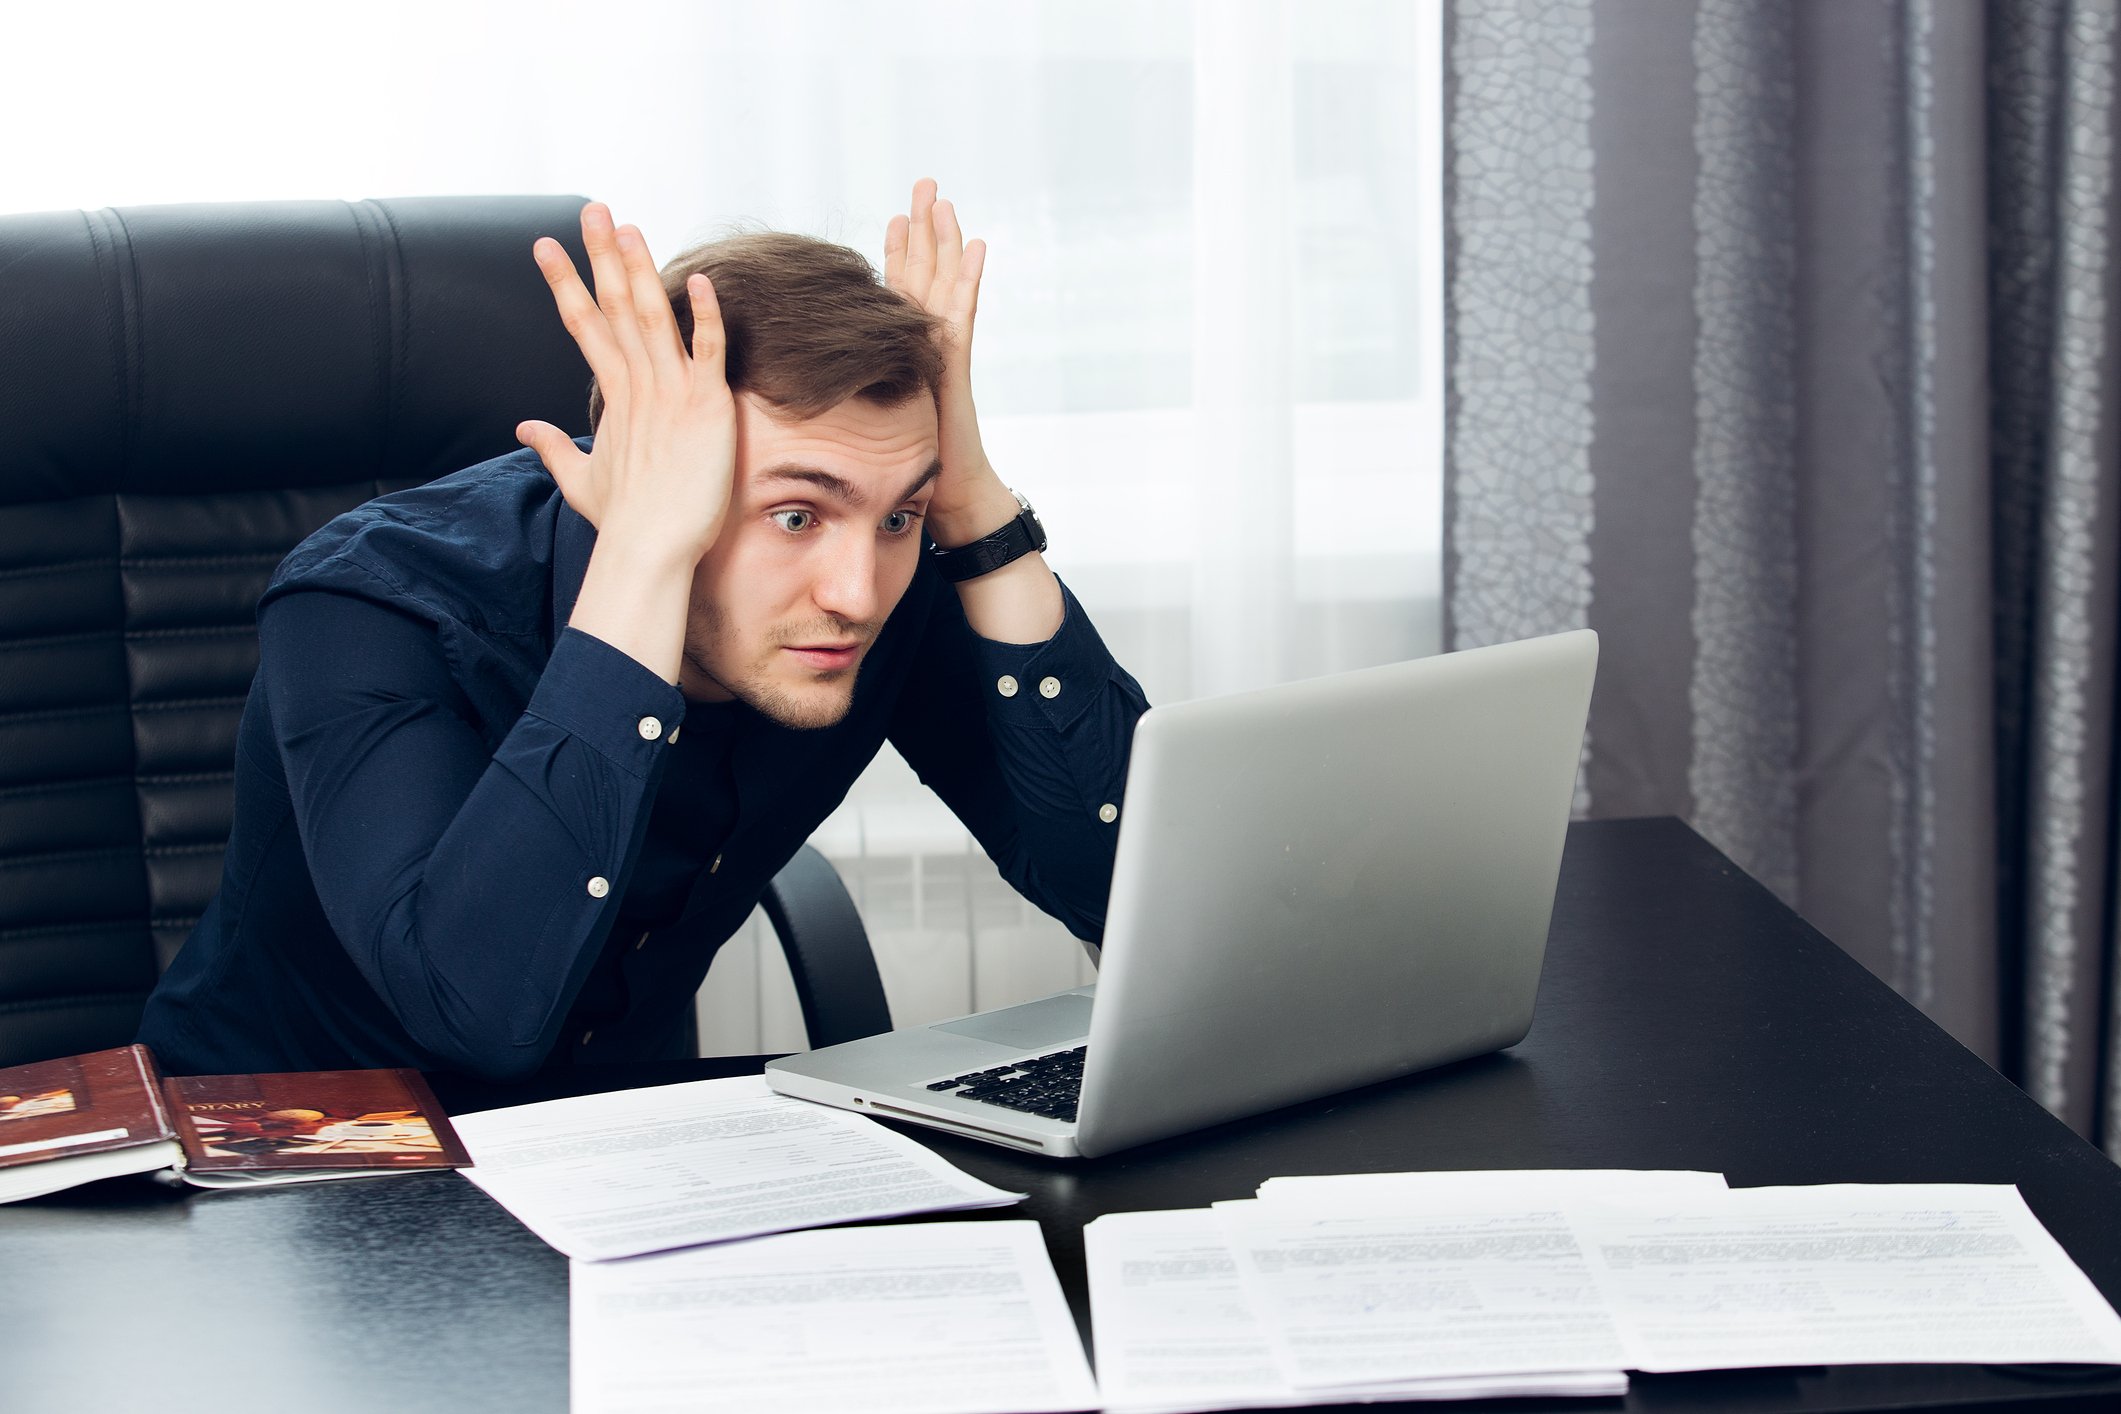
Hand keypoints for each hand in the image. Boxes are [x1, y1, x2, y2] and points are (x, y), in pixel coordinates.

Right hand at [515, 203, 735, 569]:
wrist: (651, 548)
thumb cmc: (622, 521)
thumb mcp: (580, 479)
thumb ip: (551, 449)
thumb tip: (523, 430)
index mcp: (613, 397)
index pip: (584, 326)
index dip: (566, 284)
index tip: (545, 247)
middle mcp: (638, 385)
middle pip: (614, 306)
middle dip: (599, 255)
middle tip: (591, 209)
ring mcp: (671, 392)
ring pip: (653, 315)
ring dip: (639, 268)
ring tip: (625, 225)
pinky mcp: (706, 404)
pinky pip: (706, 349)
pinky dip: (705, 314)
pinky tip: (700, 278)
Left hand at [884, 179, 1016, 546]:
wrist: (952, 499)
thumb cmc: (915, 473)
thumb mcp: (868, 427)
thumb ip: (848, 404)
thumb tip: (803, 395)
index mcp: (905, 357)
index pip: (900, 295)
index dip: (899, 257)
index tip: (894, 218)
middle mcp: (928, 348)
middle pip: (925, 277)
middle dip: (924, 232)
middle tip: (924, 184)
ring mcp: (947, 354)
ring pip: (944, 286)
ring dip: (944, 242)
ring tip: (943, 199)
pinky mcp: (957, 367)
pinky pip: (961, 314)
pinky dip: (967, 280)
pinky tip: (976, 248)